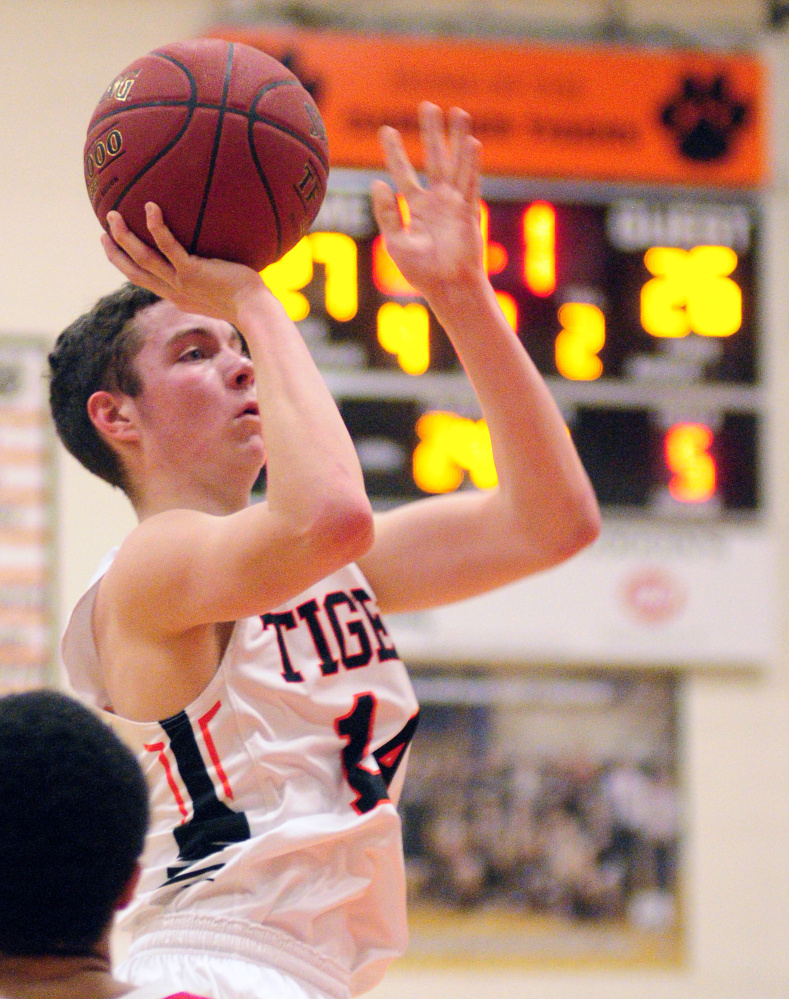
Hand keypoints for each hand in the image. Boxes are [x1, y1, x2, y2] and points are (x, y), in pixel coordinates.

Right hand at [101, 204, 267, 323]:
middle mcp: (174, 291)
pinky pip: (168, 246)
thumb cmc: (249, 301)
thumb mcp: (224, 292)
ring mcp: (181, 282)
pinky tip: (150, 206)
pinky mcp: (193, 272)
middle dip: (115, 253)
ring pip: (142, 258)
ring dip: (124, 237)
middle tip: (102, 232)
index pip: (146, 281)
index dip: (127, 266)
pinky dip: (156, 227)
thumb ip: (214, 278)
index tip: (115, 251)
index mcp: (178, 296)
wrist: (255, 312)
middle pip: (134, 272)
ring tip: (113, 215)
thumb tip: (222, 259)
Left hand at [371, 103, 484, 298]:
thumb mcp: (395, 242)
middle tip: (427, 105)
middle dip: (431, 133)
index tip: (387, 130)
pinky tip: (472, 142)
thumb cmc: (422, 272)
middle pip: (433, 159)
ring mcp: (455, 204)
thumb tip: (377, 183)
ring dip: (456, 139)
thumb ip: (386, 213)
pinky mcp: (469, 212)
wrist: (448, 288)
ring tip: (457, 112)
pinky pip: (471, 183)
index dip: (395, 152)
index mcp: (416, 208)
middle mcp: (437, 201)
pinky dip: (471, 164)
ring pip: (455, 164)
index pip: (403, 173)